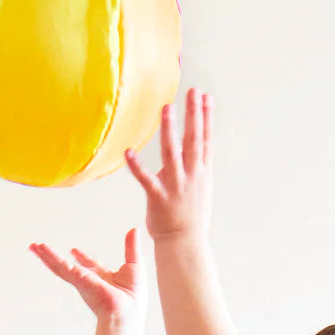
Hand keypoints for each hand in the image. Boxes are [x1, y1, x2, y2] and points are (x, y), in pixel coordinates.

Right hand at [29, 227, 146, 327]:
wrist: (127, 311)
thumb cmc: (133, 297)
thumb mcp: (134, 265)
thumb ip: (131, 248)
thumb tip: (133, 230)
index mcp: (102, 277)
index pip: (89, 265)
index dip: (82, 257)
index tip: (75, 250)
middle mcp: (89, 279)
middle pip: (68, 265)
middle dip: (55, 257)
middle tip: (43, 248)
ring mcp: (80, 280)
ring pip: (59, 265)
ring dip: (45, 256)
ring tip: (33, 246)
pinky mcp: (76, 279)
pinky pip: (60, 265)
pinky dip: (49, 256)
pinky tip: (40, 249)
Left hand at [125, 87, 212, 243]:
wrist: (185, 243)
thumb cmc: (190, 217)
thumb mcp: (198, 188)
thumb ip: (189, 167)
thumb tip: (179, 152)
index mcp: (201, 172)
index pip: (205, 139)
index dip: (205, 117)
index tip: (205, 96)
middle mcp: (191, 176)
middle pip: (193, 140)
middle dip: (193, 115)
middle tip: (192, 92)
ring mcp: (175, 186)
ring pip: (172, 154)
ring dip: (169, 131)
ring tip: (166, 109)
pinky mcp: (158, 198)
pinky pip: (146, 180)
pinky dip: (137, 166)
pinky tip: (129, 152)